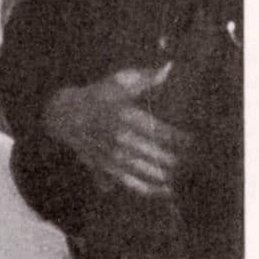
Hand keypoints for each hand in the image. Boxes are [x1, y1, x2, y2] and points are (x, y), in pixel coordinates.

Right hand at [43, 65, 188, 198]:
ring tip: (183, 178)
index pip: (158, 130)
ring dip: (164, 176)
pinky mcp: (104, 166)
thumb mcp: (118, 81)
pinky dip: (149, 189)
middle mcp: (116, 136)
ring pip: (142, 170)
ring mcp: (109, 154)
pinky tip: (166, 191)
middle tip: (193, 163)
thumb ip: (145, 77)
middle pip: (152, 152)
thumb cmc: (98, 95)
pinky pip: (129, 182)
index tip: (194, 142)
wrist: (64, 114)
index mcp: (122, 114)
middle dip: (175, 160)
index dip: (179, 139)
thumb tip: (168, 68)